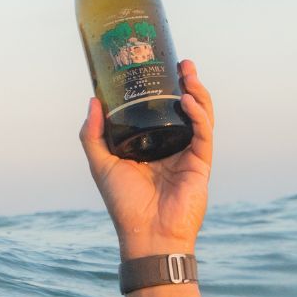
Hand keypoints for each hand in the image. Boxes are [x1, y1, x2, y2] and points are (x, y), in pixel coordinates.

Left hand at [80, 60, 213, 296]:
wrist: (146, 234)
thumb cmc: (124, 205)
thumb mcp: (101, 164)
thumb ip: (93, 135)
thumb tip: (93, 100)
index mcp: (153, 146)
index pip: (162, 110)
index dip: (164, 88)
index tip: (159, 66)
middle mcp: (173, 147)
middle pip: (185, 108)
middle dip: (187, 83)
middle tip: (181, 62)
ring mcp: (189, 154)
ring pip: (200, 116)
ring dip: (197, 92)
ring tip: (188, 73)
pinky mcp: (201, 164)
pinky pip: (204, 133)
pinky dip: (199, 115)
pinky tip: (188, 100)